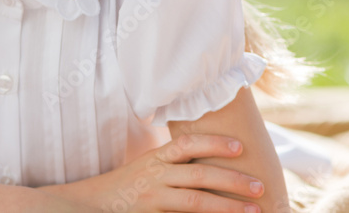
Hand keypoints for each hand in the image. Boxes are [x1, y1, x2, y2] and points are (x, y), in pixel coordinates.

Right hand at [44, 134, 264, 212]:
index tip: (240, 146)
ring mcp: (152, 199)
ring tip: (253, 211)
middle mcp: (154, 176)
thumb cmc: (125, 188)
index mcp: (156, 159)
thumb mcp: (147, 169)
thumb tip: (211, 166)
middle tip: (260, 186)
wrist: (88, 204)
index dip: (214, 143)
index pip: (187, 145)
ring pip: (195, 202)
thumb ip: (174, 166)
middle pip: (198, 174)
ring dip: (227, 207)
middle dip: (232, 180)